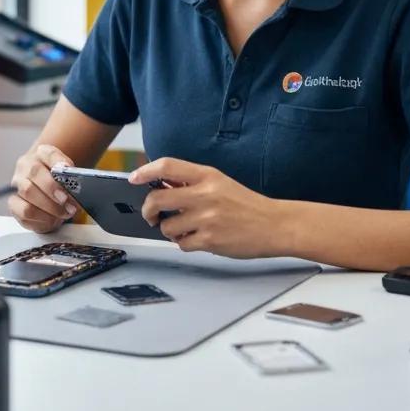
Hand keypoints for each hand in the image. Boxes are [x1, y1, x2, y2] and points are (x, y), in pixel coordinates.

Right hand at [8, 144, 78, 232]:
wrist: (45, 191)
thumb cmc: (58, 182)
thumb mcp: (67, 173)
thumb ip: (71, 175)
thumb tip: (74, 181)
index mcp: (40, 154)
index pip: (48, 153)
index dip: (58, 161)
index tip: (67, 169)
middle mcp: (25, 167)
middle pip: (34, 173)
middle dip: (53, 189)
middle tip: (69, 202)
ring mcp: (17, 185)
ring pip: (28, 193)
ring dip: (49, 207)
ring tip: (65, 213)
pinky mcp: (14, 205)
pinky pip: (25, 213)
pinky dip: (42, 218)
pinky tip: (53, 220)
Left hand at [130, 158, 279, 258]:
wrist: (274, 225)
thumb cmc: (247, 204)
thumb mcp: (220, 183)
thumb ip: (193, 183)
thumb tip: (161, 186)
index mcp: (208, 175)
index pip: (167, 166)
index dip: (146, 171)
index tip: (134, 178)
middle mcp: (205, 194)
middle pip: (157, 198)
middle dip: (148, 209)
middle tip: (152, 214)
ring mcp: (207, 218)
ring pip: (167, 226)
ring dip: (169, 230)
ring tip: (183, 229)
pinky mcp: (210, 240)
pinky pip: (181, 244)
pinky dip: (184, 243)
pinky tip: (197, 239)